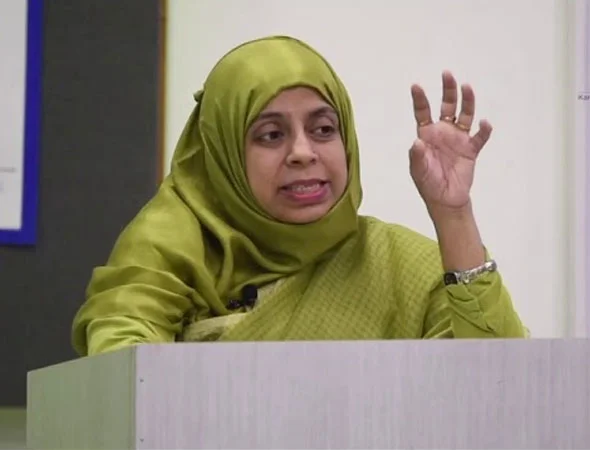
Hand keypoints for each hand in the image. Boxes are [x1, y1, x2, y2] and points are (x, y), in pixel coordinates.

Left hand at [409, 71, 491, 216]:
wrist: (445, 199)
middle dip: (447, 90)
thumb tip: (417, 142)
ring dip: (467, 101)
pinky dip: (484, 130)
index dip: (420, 99)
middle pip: (447, 106)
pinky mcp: (472, 149)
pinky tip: (485, 123)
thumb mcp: (418, 171)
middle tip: (447, 74)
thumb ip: (417, 156)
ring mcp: (459, 139)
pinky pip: (480, 137)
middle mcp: (443, 132)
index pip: (423, 112)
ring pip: (465, 115)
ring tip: (467, 86)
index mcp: (427, 134)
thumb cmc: (428, 183)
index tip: (416, 85)